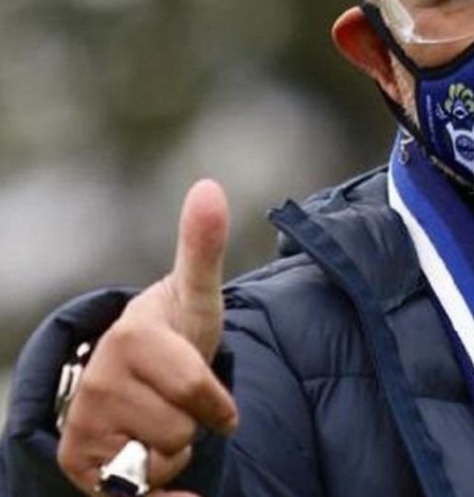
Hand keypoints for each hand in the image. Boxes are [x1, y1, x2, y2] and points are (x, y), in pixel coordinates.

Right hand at [57, 179, 239, 495]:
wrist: (136, 376)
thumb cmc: (175, 333)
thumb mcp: (198, 293)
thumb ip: (203, 245)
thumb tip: (209, 185)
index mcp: (132, 338)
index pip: (198, 393)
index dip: (218, 405)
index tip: (218, 400)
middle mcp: (99, 380)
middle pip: (181, 432)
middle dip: (192, 424)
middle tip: (177, 401)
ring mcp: (84, 421)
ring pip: (161, 461)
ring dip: (173, 450)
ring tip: (160, 420)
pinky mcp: (77, 460)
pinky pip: (137, 491)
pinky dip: (156, 487)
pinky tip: (146, 463)